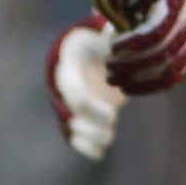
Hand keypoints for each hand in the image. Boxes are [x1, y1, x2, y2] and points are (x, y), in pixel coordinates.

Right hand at [46, 13, 125, 160]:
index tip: (113, 113)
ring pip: (71, 129)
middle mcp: (64, 90)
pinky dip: (86, 147)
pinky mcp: (78, 116)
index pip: (72, 93)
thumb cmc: (97, 41)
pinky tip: (99, 154)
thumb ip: (112, 35)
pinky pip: (74, 138)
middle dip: (91, 123)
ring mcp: (69, 105)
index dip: (91, 107)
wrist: (85, 52)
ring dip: (90, 137)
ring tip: (108, 138)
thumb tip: (121, 30)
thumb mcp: (103, 35)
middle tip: (113, 121)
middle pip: (71, 114)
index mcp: (67, 68)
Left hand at [86, 0, 185, 94]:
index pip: (159, 32)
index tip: (111, 47)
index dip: (135, 45)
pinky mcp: (182, 56)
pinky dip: (150, 86)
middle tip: (108, 68)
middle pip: (166, 54)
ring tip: (112, 77)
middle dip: (134, 66)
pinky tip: (126, 86)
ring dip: (140, 80)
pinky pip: (172, 78)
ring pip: (170, 70)